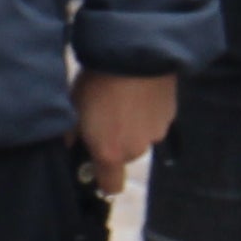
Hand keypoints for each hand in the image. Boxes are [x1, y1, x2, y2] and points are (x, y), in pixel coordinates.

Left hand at [73, 66, 175, 187]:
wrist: (134, 52)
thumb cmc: (97, 81)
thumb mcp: (73, 106)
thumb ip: (71, 132)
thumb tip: (70, 142)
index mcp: (109, 153)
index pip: (111, 187)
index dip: (103, 180)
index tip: (95, 165)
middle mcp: (135, 149)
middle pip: (125, 156)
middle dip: (115, 142)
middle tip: (103, 115)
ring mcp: (156, 133)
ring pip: (141, 137)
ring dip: (132, 125)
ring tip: (121, 97)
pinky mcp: (170, 115)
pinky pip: (155, 120)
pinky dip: (146, 111)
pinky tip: (137, 90)